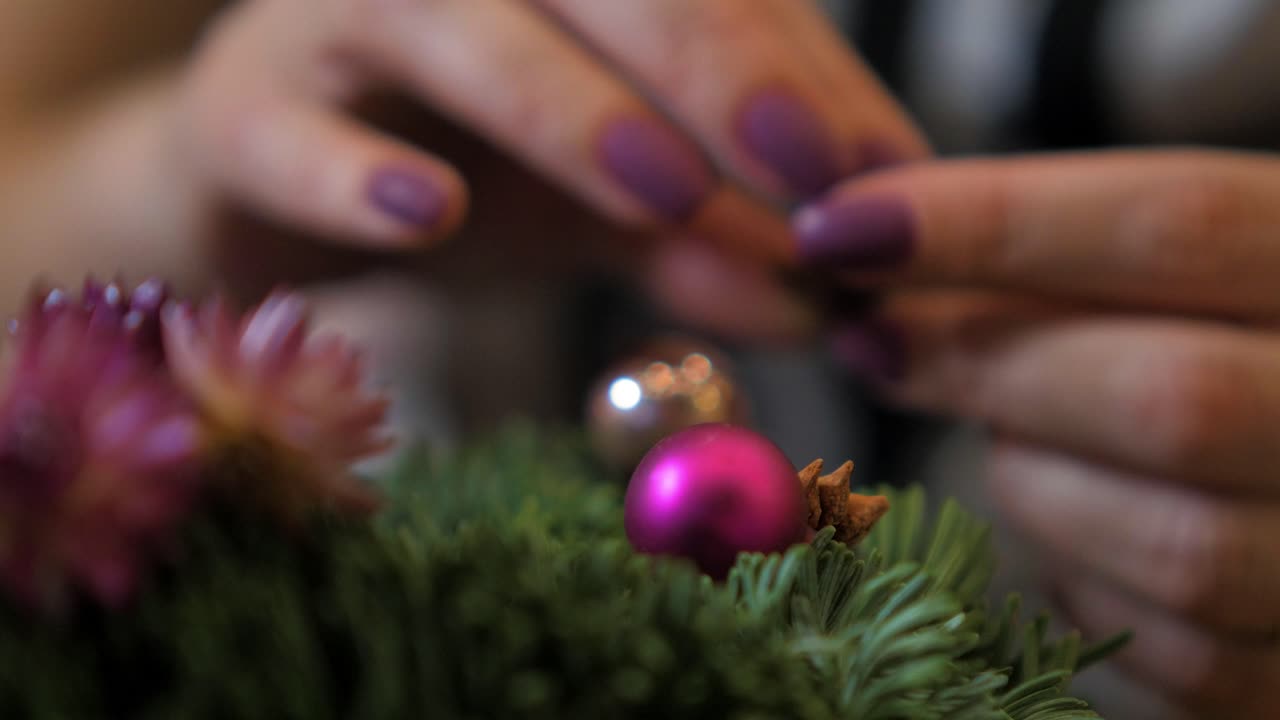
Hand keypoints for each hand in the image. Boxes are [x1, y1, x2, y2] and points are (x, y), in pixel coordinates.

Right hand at [176, 0, 925, 338]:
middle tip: (812, 168)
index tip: (883, 174)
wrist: (272, 174)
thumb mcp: (604, 203)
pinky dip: (354, 174)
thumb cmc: (456, 159)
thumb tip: (829, 305)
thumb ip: (709, 240)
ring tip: (664, 193)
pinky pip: (287, 131)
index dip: (804, 73)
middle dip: (719, 65)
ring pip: (456, 26)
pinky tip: (426, 212)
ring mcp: (337, 18)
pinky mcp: (241, 107)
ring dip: (566, 110)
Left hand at [797, 149, 1279, 717]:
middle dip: (986, 368)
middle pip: (1168, 399)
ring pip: (1170, 544)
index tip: (840, 230)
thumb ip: (1041, 260)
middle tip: (876, 341)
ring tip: (1021, 440)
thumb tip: (860, 252)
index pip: (1173, 224)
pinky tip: (1079, 528)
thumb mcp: (1155, 273)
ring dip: (1040, 487)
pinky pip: (1172, 649)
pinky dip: (1083, 580)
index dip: (988, 225)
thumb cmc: (1204, 340)